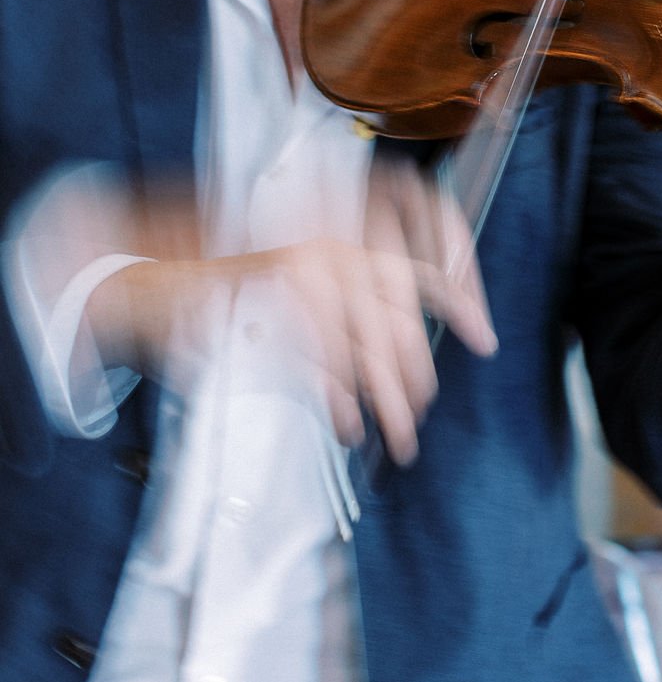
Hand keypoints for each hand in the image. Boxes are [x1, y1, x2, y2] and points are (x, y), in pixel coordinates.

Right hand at [86, 158, 495, 464]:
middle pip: (401, 326)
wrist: (156, 283)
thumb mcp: (305, 286)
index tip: (485, 336)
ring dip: (387, 404)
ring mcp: (304, 283)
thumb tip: (412, 353)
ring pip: (370, 353)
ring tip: (395, 437)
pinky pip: (327, 370)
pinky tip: (346, 425)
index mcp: (345, 243)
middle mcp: (332, 255)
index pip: (420, 265)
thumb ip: (355, 307)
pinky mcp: (275, 316)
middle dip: (415, 380)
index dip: (462, 296)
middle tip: (415, 419)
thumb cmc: (236, 293)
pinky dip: (340, 404)